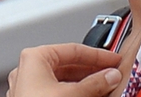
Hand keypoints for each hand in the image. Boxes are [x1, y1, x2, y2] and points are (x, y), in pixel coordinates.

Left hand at [7, 44, 121, 96]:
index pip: (72, 49)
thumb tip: (110, 76)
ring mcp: (28, 89)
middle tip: (111, 74)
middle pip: (67, 65)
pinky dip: (74, 93)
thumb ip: (95, 83)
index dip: (97, 55)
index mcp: (34, 58)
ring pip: (62, 81)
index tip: (113, 60)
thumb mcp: (74, 94)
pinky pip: (56, 93)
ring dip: (84, 84)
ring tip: (104, 88)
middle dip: (91, 71)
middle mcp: (27, 71)